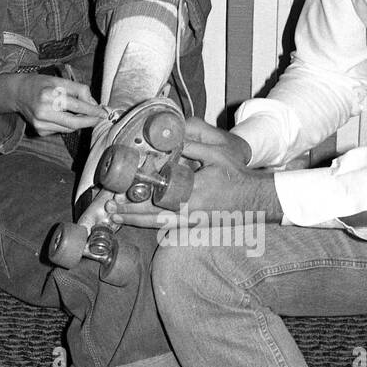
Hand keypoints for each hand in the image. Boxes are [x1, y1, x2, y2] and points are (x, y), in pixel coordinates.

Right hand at [0, 74, 107, 135]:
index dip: (92, 110)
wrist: (18, 93)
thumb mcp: (59, 80)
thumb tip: (94, 104)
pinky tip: (64, 116)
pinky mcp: (39, 130)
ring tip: (83, 114)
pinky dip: (68, 125)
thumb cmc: (41, 84)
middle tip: (99, 119)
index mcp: (49, 94)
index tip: (103, 112)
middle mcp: (43, 110)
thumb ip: (78, 89)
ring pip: (69, 128)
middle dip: (90, 121)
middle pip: (74, 122)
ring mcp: (40, 123)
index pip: (76, 105)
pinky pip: (61, 130)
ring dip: (80, 123)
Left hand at [112, 118, 281, 228]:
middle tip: (111, 209)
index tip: (121, 193)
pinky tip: (139, 220)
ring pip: (159, 225)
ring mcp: (192, 222)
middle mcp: (191, 211)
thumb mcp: (217, 154)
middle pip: (153, 217)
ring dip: (137, 221)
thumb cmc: (237, 176)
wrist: (255, 200)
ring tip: (117, 218)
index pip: (160, 196)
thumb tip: (169, 139)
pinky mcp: (194, 225)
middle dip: (130, 214)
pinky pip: (168, 227)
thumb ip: (193, 146)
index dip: (138, 196)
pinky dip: (152, 224)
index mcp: (194, 193)